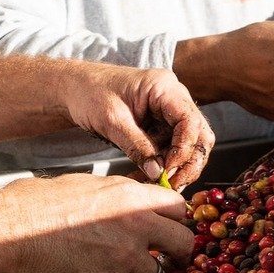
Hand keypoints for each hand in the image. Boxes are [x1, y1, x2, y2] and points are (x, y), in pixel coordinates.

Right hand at [0, 175, 193, 272]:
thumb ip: (120, 197)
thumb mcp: (88, 186)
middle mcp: (136, 226)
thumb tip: (138, 203)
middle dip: (176, 255)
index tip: (167, 230)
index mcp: (132, 196)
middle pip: (183, 244)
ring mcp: (124, 259)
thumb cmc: (37, 205)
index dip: (174, 222)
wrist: (10, 232)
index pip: (179, 209)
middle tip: (166, 260)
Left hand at [57, 62, 212, 188]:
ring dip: (177, 167)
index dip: (184, 149)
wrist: (74, 87)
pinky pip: (171, 148)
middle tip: (172, 184)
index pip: (190, 121)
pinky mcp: (160, 125)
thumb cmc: (90, 93)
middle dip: (189, 161)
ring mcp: (168, 112)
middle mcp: (173, 98)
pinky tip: (150, 177)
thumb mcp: (112, 120)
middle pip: (199, 134)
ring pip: (189, 145)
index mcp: (164, 87)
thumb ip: (136, 146)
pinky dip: (164, 165)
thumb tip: (157, 173)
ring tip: (159, 185)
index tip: (168, 170)